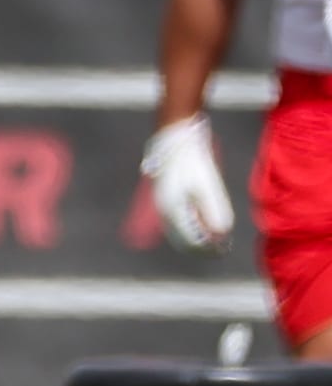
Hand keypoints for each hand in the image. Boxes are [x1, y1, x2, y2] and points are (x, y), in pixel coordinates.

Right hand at [142, 114, 233, 253]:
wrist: (175, 135)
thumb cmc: (192, 158)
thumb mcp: (208, 184)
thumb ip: (215, 210)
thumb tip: (220, 233)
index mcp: (171, 209)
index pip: (189, 240)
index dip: (207, 249)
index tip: (223, 250)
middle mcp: (163, 208)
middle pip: (181, 237)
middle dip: (201, 245)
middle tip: (221, 248)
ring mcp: (163, 200)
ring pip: (178, 228)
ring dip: (196, 235)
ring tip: (215, 237)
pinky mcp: (166, 193)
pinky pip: (177, 218)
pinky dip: (190, 224)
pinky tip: (202, 221)